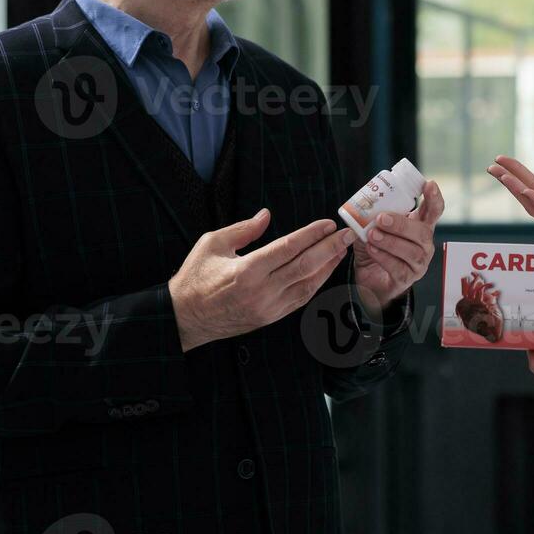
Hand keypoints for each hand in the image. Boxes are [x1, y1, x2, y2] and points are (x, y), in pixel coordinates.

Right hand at [169, 209, 355, 350]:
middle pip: (305, 266)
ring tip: (341, 250)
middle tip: (348, 234)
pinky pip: (300, 299)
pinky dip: (316, 284)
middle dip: (330, 248)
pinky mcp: (270, 318)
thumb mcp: (212, 244)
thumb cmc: (195, 277)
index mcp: (247, 270)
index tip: (328, 223)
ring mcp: (269, 308)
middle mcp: (262, 291)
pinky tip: (325, 271)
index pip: (289, 248)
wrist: (185, 318)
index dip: (312, 234)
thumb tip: (266, 215)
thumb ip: (243, 229)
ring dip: (328, 267)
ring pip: (308, 285)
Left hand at [353, 180, 444, 314]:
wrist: (369, 280)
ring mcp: (418, 263)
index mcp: (419, 226)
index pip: (433, 211)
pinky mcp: (407, 279)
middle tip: (381, 219)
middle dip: (401, 224)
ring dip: (390, 241)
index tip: (429, 184)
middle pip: (422, 232)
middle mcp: (424, 244)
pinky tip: (372, 249)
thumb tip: (363, 202)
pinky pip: (399, 268)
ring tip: (372, 235)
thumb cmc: (376, 249)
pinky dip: (384, 257)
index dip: (434, 198)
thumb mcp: (373, 228)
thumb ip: (372, 216)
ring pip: (411, 251)